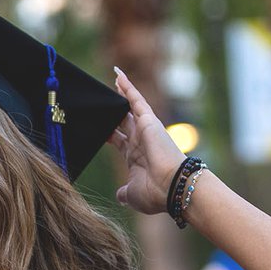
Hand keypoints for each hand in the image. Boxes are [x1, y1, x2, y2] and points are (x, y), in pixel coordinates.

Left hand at [110, 69, 184, 214]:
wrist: (171, 187)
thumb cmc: (155, 193)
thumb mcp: (132, 194)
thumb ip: (125, 192)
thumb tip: (120, 195)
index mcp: (135, 157)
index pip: (120, 140)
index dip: (110, 133)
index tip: (99, 128)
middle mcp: (141, 141)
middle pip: (123, 120)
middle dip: (114, 112)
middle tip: (102, 100)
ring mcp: (145, 129)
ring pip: (130, 106)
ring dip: (122, 93)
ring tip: (113, 78)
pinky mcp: (148, 121)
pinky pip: (135, 99)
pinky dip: (127, 87)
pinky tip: (117, 74)